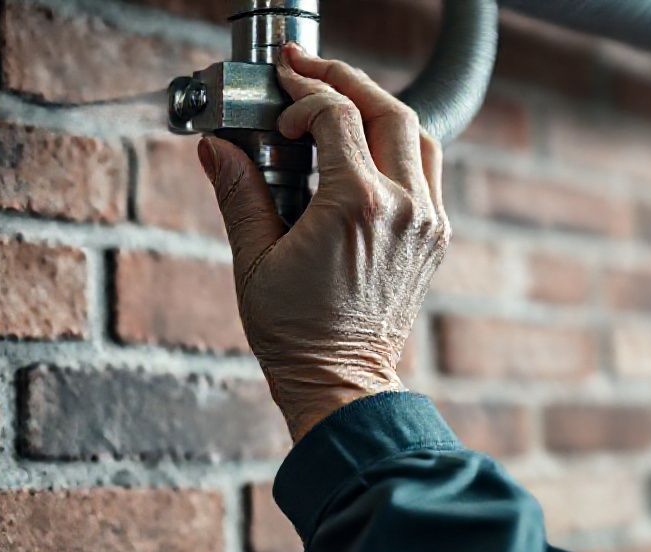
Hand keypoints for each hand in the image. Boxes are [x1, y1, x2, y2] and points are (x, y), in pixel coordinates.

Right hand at [197, 44, 449, 441]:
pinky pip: (427, 170)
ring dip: (380, 107)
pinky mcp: (435, 236)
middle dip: (345, 79)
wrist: (342, 382)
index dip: (303, 94)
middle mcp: (404, 207)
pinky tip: (367, 146)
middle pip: (388, 109)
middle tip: (308, 70)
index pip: (337, 115)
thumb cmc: (296, 333)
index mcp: (358, 206)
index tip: (279, 93)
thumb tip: (215, 147)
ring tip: (340, 99)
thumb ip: (239, 193)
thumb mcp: (253, 260)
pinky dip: (400, 144)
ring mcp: (427, 221)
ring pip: (418, 134)